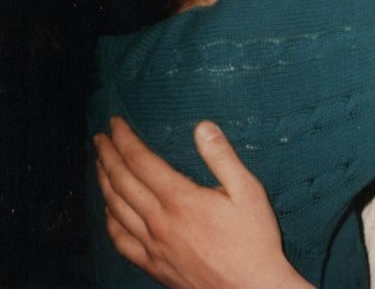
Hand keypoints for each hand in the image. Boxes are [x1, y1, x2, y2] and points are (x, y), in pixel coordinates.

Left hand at [94, 117, 311, 288]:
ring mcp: (153, 246)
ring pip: (115, 209)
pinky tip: (109, 210)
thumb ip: (222, 157)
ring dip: (103, 183)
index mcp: (180, 199)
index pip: (141, 161)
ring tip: (100, 165)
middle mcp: (159, 221)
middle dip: (107, 155)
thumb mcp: (248, 190)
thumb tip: (203, 127)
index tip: (115, 124)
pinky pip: (120, 240)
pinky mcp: (154, 265)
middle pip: (121, 182)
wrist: (251, 288)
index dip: (124, 139)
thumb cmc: (254, 239)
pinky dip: (109, 220)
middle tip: (100, 138)